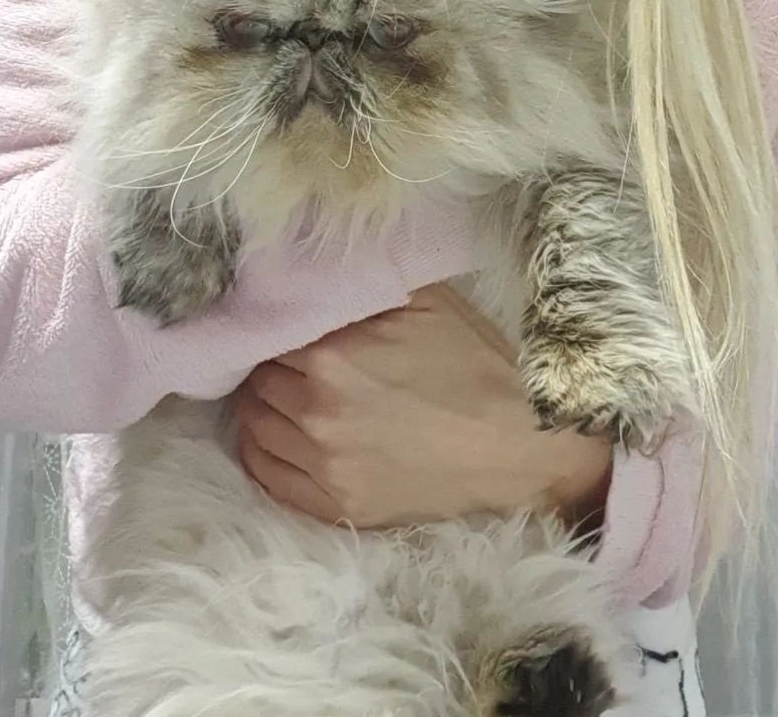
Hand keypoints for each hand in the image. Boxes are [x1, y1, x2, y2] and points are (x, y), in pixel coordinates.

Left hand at [232, 281, 613, 529]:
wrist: (521, 442)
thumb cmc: (477, 364)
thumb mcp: (427, 300)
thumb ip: (365, 283)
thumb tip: (320, 270)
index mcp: (331, 356)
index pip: (269, 334)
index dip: (280, 326)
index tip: (292, 324)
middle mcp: (316, 412)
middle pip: (258, 380)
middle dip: (271, 364)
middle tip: (293, 358)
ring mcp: (324, 466)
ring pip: (255, 428)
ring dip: (265, 405)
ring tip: (286, 394)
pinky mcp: (337, 507)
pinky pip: (268, 478)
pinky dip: (262, 453)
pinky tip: (277, 436)